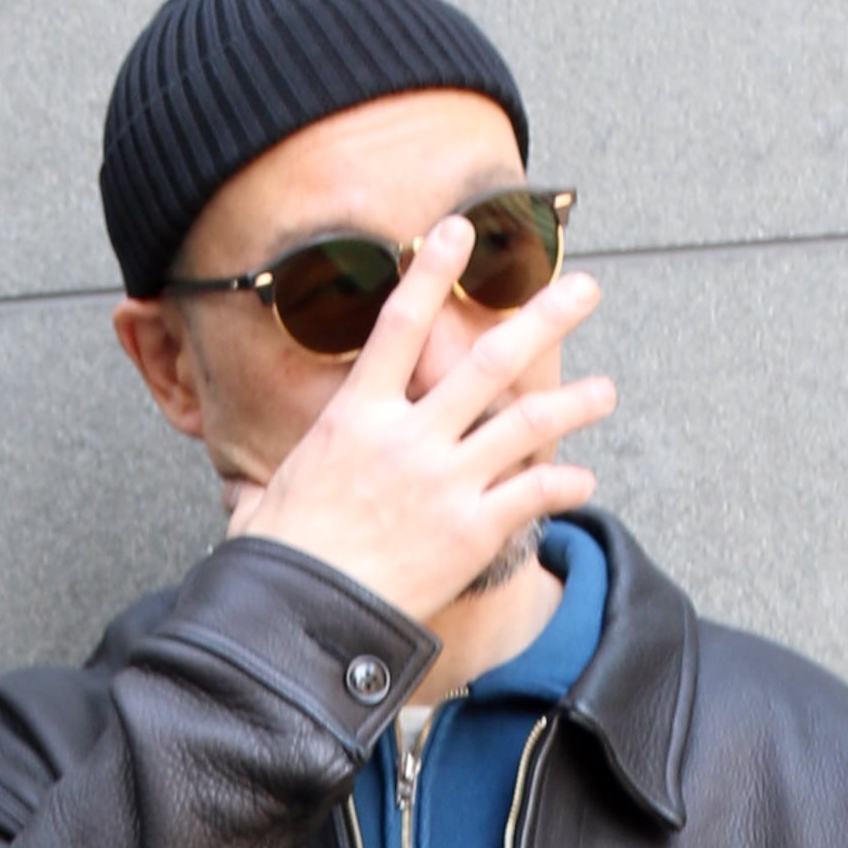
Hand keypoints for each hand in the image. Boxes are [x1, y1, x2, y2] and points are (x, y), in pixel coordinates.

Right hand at [230, 223, 611, 633]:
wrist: (302, 617)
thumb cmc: (278, 563)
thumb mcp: (265, 502)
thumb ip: (266, 484)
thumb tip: (242, 498)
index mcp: (356, 416)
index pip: (401, 323)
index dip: (434, 272)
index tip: (460, 231)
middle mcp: (409, 437)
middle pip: (488, 359)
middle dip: (544, 319)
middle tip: (584, 291)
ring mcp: (445, 481)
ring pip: (526, 422)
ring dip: (574, 403)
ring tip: (605, 391)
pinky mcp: (471, 529)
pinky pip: (532, 493)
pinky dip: (564, 484)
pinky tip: (583, 481)